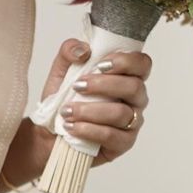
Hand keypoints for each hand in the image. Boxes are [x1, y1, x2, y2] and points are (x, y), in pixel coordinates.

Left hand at [40, 38, 152, 167]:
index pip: (142, 63)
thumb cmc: (63, 98)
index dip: (127, 61)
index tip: (100, 65)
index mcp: (124, 75)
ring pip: (122, 113)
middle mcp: (134, 98)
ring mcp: (132, 121)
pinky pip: (113, 136)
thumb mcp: (61, 69)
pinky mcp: (123, 143)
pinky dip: (89, 130)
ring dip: (90, 110)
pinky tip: (72, 126)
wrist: (50, 130)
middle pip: (134, 87)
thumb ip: (69, 50)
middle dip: (103, 85)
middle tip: (77, 86)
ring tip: (67, 111)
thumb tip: (84, 50)